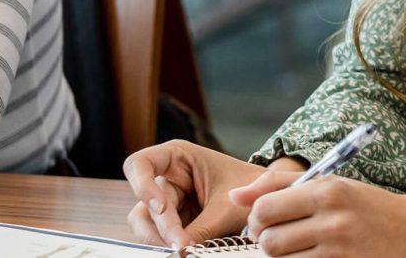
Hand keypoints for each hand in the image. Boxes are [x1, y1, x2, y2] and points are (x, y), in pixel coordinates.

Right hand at [123, 140, 266, 248]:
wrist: (267, 198)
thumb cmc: (249, 189)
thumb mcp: (227, 207)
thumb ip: (202, 228)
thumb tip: (179, 251)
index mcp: (177, 157)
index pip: (139, 165)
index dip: (142, 187)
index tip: (161, 209)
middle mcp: (167, 178)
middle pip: (143, 205)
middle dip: (161, 227)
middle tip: (180, 245)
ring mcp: (169, 200)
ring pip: (146, 224)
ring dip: (161, 239)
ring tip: (183, 249)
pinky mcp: (175, 220)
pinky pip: (161, 235)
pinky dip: (170, 244)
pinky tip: (186, 250)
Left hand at [235, 171, 405, 257]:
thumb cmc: (365, 205)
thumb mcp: (330, 185)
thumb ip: (279, 186)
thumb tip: (234, 196)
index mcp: (328, 191)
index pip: (266, 208)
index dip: (256, 218)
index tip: (264, 220)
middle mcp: (334, 220)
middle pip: (268, 240)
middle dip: (264, 241)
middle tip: (276, 236)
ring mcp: (339, 250)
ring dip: (280, 256)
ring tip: (294, 247)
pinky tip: (309, 256)